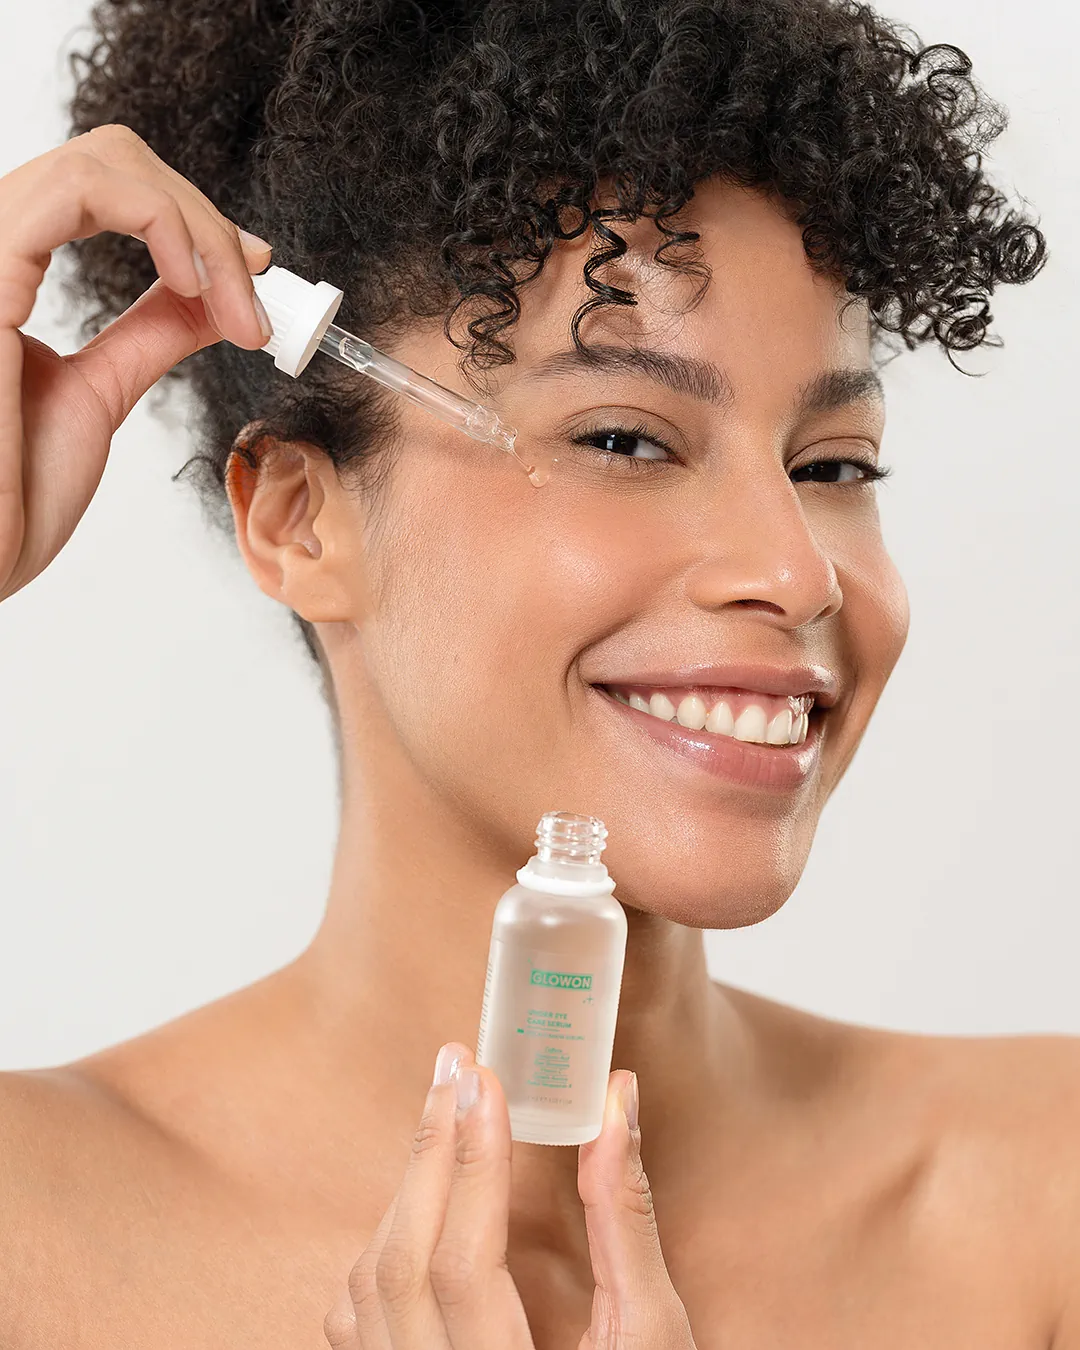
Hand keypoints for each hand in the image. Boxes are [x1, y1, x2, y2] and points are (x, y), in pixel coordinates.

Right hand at [0, 122, 271, 602]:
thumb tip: (214, 299)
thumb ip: (150, 333)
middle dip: (205, 219)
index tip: (253, 273)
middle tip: (257, 286)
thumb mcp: (99, 393)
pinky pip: (78, 189)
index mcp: (3, 274)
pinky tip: (197, 282)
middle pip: (110, 160)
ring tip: (238, 301)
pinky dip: (161, 219)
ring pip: (102, 161)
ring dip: (198, 223)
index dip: (188, 217)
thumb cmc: (11, 496)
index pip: (100, 190)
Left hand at [324, 1042, 697, 1348]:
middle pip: (401, 1264)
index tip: (485, 1079)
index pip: (465, 1265)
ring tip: (447, 1119)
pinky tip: (423, 1197)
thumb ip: (628, 1219)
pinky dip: (385, 1239)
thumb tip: (616, 1101)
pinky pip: (357, 1315)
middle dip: (429, 1153)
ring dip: (405, 1190)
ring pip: (368, 1285)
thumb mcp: (652, 1334)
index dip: (473, 1163)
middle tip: (456, 1068)